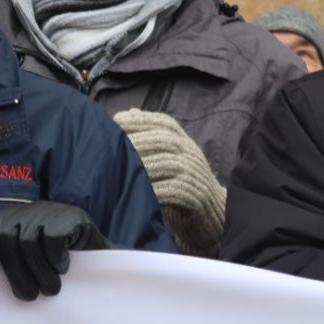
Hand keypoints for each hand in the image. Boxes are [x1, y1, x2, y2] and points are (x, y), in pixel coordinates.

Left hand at [0, 201, 107, 300]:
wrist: (96, 256)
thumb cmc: (54, 266)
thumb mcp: (26, 267)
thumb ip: (6, 269)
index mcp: (6, 222)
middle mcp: (23, 212)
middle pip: (5, 239)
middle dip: (15, 274)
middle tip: (29, 297)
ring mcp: (47, 211)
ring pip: (28, 241)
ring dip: (39, 272)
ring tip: (50, 289)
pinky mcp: (70, 215)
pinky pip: (53, 238)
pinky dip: (55, 258)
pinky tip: (63, 268)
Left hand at [113, 109, 224, 255]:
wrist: (210, 211)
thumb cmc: (180, 182)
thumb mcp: (168, 156)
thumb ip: (151, 137)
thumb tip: (129, 112)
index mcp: (184, 141)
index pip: (165, 123)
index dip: (141, 120)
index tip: (117, 120)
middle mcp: (191, 153)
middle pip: (165, 140)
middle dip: (138, 140)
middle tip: (114, 145)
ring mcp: (194, 173)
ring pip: (167, 163)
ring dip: (142, 165)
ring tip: (120, 167)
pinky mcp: (195, 195)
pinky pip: (173, 190)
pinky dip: (154, 190)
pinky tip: (136, 190)